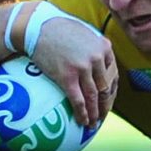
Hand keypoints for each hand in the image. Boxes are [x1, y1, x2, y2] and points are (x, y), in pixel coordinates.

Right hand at [27, 13, 119, 129]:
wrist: (36, 26)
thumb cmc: (58, 29)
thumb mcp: (85, 34)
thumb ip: (94, 48)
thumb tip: (97, 65)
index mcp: (104, 47)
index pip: (113, 74)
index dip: (113, 91)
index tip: (109, 100)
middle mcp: (97, 58)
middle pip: (106, 88)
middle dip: (106, 105)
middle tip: (103, 116)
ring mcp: (83, 68)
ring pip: (94, 96)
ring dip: (95, 113)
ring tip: (94, 123)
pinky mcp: (67, 76)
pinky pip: (78, 99)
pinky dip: (82, 113)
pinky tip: (83, 121)